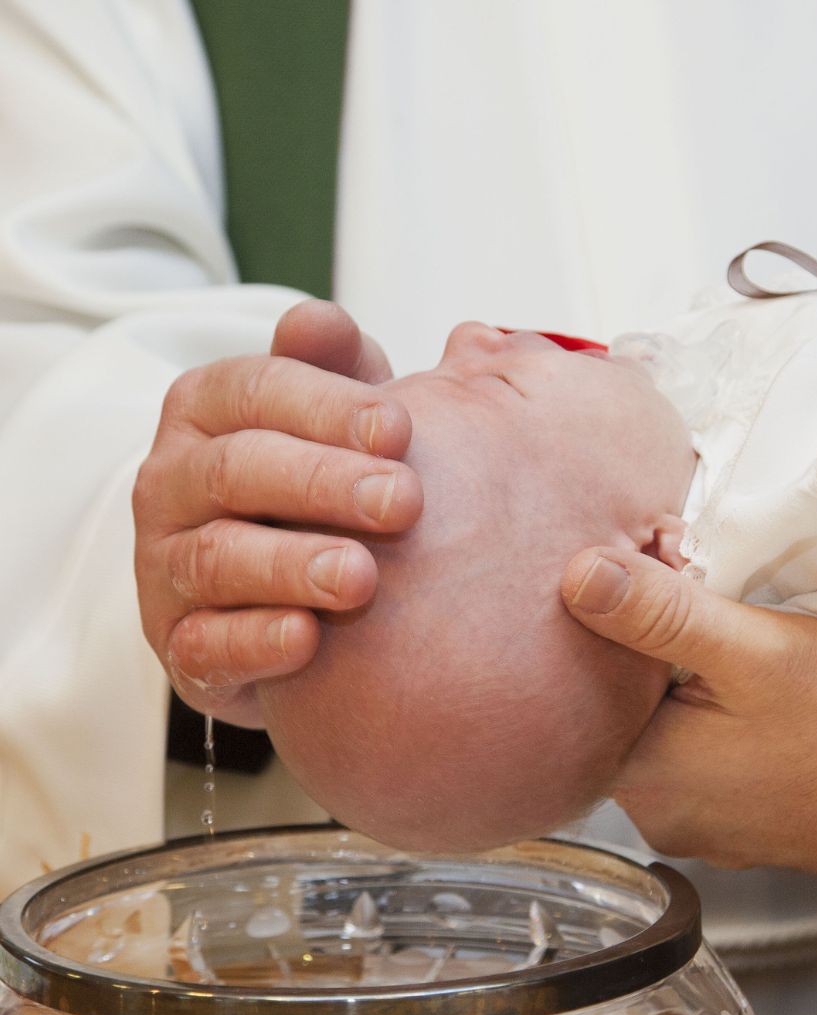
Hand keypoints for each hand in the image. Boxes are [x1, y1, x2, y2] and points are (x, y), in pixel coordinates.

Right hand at [133, 300, 421, 726]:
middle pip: (237, 469)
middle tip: (404, 502)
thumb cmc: (322, 483)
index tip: (401, 429)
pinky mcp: (178, 643)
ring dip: (292, 566)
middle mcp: (172, 482)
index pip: (255, 389)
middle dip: (323, 483)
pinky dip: (254, 642)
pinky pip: (203, 645)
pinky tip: (308, 641)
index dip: (327, 406)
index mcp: (206, 411)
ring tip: (361, 577)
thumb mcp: (335, 418)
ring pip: (216, 558)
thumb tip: (318, 321)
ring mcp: (166, 565)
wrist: (287, 588)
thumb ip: (334, 368)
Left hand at [560, 547, 816, 874]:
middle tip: (709, 616)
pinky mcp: (731, 825)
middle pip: (626, 711)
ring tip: (736, 657)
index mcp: (643, 775)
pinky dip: (715, 726)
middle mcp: (656, 813)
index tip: (660, 594)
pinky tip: (752, 702)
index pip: (587, 688)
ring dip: (687, 692)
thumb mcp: (750, 648)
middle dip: (655, 659)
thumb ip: (659, 613)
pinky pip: (700, 761)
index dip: (618, 631)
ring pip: (665, 733)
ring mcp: (695, 825)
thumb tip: (579, 578)